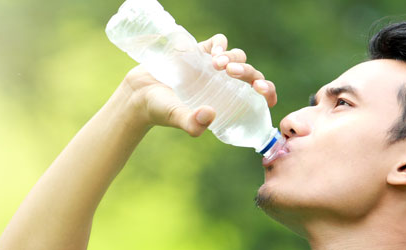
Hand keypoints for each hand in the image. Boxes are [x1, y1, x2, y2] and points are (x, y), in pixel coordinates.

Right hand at [119, 34, 277, 136]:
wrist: (138, 93)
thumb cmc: (160, 111)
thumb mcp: (177, 119)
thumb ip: (191, 123)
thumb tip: (209, 115)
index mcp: (229, 102)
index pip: (258, 95)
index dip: (267, 91)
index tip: (262, 90)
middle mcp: (226, 84)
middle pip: (251, 74)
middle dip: (249, 72)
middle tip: (232, 75)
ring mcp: (214, 67)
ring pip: (238, 57)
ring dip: (235, 59)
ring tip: (217, 66)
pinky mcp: (200, 51)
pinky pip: (220, 42)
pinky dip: (221, 44)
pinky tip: (212, 54)